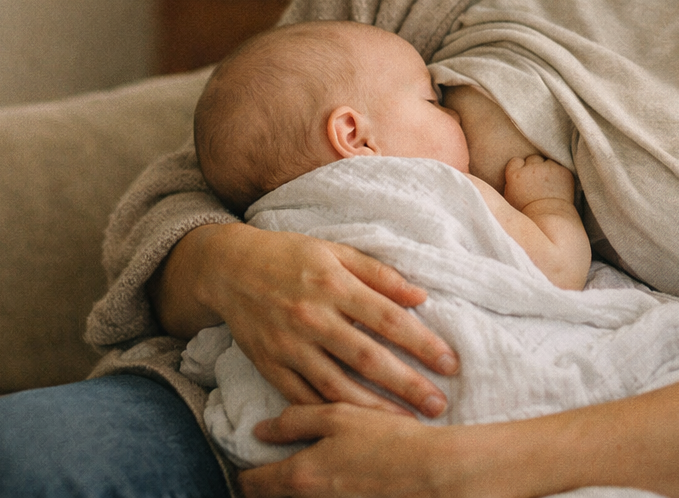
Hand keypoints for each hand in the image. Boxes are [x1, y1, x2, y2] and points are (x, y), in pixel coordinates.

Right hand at [195, 224, 457, 414]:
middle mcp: (312, 316)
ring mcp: (288, 345)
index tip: (450, 363)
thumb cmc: (289, 256)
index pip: (388, 318)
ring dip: (374, 408)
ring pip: (336, 386)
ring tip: (406, 423)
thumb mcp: (335, 252)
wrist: (228, 268)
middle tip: (439, 405)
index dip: (423, 343)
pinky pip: (303, 398)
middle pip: (367, 358)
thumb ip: (379, 274)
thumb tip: (421, 294)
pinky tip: (356, 425)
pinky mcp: (270, 365)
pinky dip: (330, 414)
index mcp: (333, 284)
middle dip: (407, 384)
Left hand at [239, 404, 475, 497]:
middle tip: (274, 466)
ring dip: (294, 489)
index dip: (247, 472)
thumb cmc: (386, 439)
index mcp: (299, 475)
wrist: (433, 472)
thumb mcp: (337, 416)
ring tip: (307, 469)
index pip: (251, 485)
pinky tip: (336, 477)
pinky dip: (320, 493)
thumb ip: (294, 422)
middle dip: (267, 486)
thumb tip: (260, 430)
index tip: (252, 460)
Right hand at [502, 154, 575, 210]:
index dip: (521, 168)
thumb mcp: (510, 198)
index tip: (524, 176)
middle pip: (533, 158)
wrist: (550, 218)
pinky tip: (558, 185)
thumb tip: (513, 173)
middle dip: (535, 166)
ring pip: (547, 161)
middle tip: (538, 180)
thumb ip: (510, 182)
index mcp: (515, 175)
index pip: (516, 161)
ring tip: (549, 183)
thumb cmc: (528, 212)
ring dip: (548, 168)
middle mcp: (531, 169)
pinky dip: (559, 174)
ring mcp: (548, 169)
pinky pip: (560, 167)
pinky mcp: (562, 171)